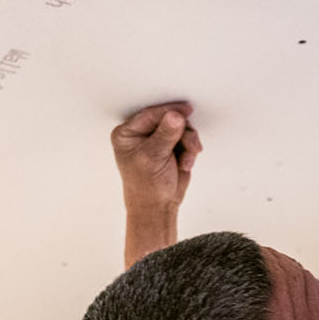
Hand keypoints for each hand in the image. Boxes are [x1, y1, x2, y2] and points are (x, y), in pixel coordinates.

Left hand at [113, 101, 200, 266]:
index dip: (168, 112)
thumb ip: (165, 135)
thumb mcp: (153, 158)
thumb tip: (175, 116)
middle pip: (168, 119)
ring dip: (188, 143)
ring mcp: (158, 140)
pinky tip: (185, 163)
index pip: (150, 115)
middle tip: (189, 142)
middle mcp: (142, 134)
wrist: (159, 207)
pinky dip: (190, 151)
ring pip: (181, 128)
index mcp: (127, 134)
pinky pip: (187, 139)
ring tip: (187, 158)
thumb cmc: (147, 186)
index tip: (185, 111)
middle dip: (181, 132)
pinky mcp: (172, 147)